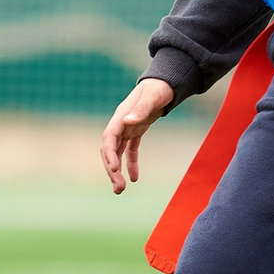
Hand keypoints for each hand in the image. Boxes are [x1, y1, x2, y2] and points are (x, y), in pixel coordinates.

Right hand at [100, 77, 174, 193]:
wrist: (165, 83)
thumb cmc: (159, 88)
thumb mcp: (152, 97)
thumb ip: (141, 109)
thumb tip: (127, 122)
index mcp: (121, 116)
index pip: (109, 138)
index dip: (109, 154)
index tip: (115, 170)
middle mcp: (120, 124)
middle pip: (110, 150)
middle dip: (112, 170)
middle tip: (119, 189)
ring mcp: (127, 128)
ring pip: (117, 153)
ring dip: (117, 172)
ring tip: (120, 190)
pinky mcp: (135, 132)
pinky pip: (130, 151)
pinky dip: (131, 165)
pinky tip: (135, 178)